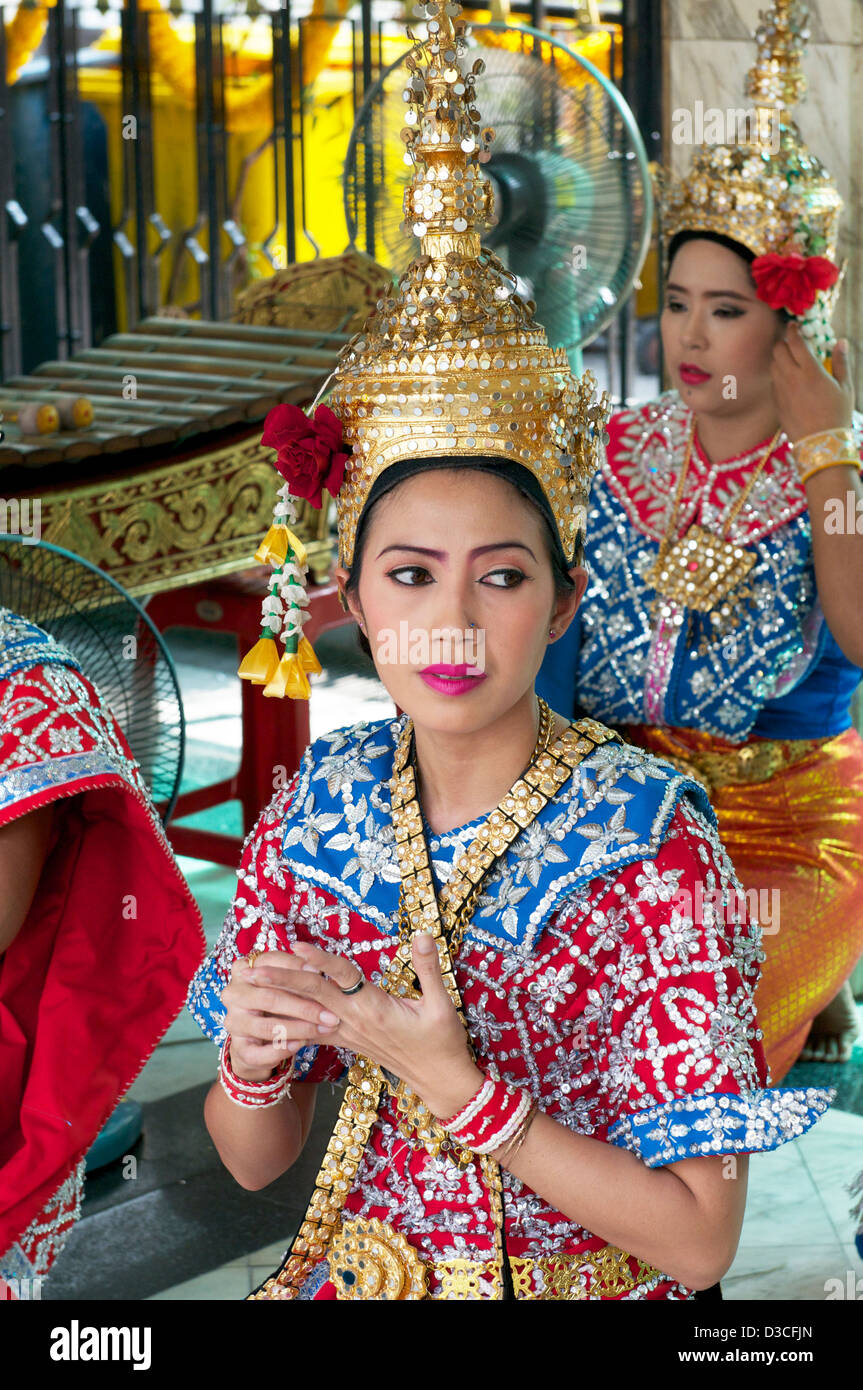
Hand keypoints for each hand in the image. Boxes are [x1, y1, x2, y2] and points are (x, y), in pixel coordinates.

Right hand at [221, 950, 336, 1080]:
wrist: (258, 1039)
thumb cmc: (277, 1002)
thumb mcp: (285, 983)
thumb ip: (296, 974)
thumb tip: (316, 969)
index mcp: (243, 969)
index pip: (268, 963)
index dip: (295, 967)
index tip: (320, 973)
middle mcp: (233, 994)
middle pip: (270, 998)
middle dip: (304, 1007)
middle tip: (331, 1015)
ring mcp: (233, 1021)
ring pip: (267, 1027)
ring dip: (299, 1029)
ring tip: (321, 1030)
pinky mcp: (238, 1048)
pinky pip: (259, 1052)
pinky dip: (281, 1050)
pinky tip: (300, 1045)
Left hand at [259, 935, 483, 1119]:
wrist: (438, 1079)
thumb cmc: (442, 1042)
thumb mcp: (442, 1004)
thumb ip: (429, 968)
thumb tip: (423, 934)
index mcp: (374, 1007)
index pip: (341, 978)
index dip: (319, 961)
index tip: (296, 946)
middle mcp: (354, 1020)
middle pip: (313, 993)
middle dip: (282, 979)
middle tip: (252, 967)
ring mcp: (346, 1032)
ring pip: (307, 1011)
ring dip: (278, 998)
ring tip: (252, 986)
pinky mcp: (345, 1040)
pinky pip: (311, 1030)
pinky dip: (289, 1021)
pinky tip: (269, 1016)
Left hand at [771, 321, 854, 442]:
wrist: (820, 445)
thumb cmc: (837, 415)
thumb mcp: (845, 388)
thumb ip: (841, 362)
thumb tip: (841, 342)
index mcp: (811, 371)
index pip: (795, 342)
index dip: (792, 330)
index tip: (793, 325)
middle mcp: (792, 379)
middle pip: (778, 351)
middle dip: (783, 342)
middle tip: (790, 341)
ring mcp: (781, 392)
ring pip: (772, 366)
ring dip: (779, 358)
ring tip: (788, 359)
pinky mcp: (776, 404)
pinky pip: (772, 383)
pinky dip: (777, 376)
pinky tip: (787, 379)